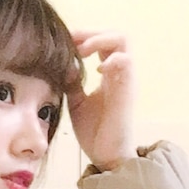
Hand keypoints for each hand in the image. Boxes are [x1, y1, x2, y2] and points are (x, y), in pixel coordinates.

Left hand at [65, 30, 135, 171]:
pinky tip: (95, 70)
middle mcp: (119, 73)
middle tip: (72, 40)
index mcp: (109, 75)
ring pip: (123, 40)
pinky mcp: (127, 90)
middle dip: (91, 32)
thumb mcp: (76, 102)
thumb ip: (72, 82)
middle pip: (114, 34)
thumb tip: (61, 63)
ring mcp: (125, 80)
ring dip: (100, 39)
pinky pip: (126, 61)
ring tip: (83, 50)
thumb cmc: (95, 132)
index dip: (84, 36)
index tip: (65, 40)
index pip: (102, 42)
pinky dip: (110, 58)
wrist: (106, 156)